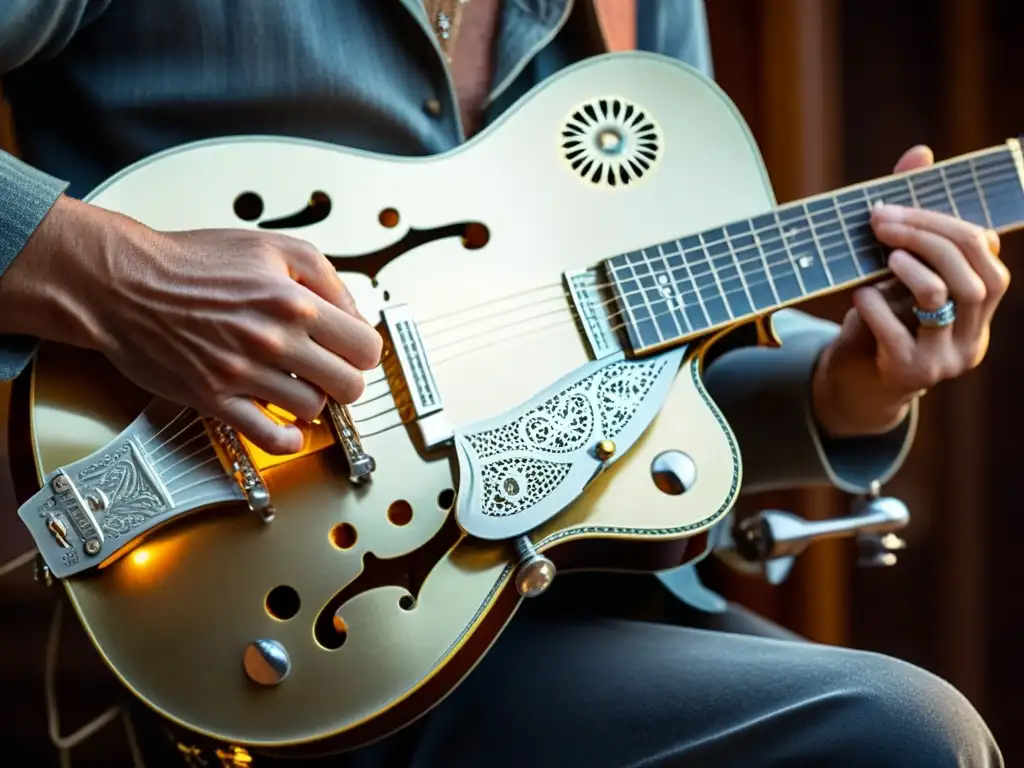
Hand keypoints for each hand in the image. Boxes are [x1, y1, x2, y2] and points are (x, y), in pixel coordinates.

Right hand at [0, 195, 381, 453]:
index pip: (365, 346)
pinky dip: (286, 439)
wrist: (126, 283)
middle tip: (332, 371)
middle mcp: (273, 340)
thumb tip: (353, 311)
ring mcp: (245, 373)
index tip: (353, 349)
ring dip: (312, 401)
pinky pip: (268, 437)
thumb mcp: (271, 246)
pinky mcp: (215, 398)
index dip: (363, 349)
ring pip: (313, 409)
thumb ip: (323, 276)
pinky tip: (286, 425)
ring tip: (299, 385)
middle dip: (346, 379)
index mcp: (294, 302)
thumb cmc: (191, 263)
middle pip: (349, 384)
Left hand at [811, 145, 1010, 436]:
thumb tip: (921, 152)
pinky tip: (859, 295)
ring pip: (943, 301)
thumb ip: (913, 217)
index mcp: (979, 306)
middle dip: (927, 240)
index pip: (986, 255)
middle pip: (973, 276)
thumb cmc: (883, 317)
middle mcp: (972, 336)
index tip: (899, 207)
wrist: (855, 380)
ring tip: (882, 257)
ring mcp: (944, 361)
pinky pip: (898, 334)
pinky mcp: (908, 374)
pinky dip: (876, 307)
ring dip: (911, 270)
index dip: (948, 225)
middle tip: (882, 222)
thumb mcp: (899, 270)